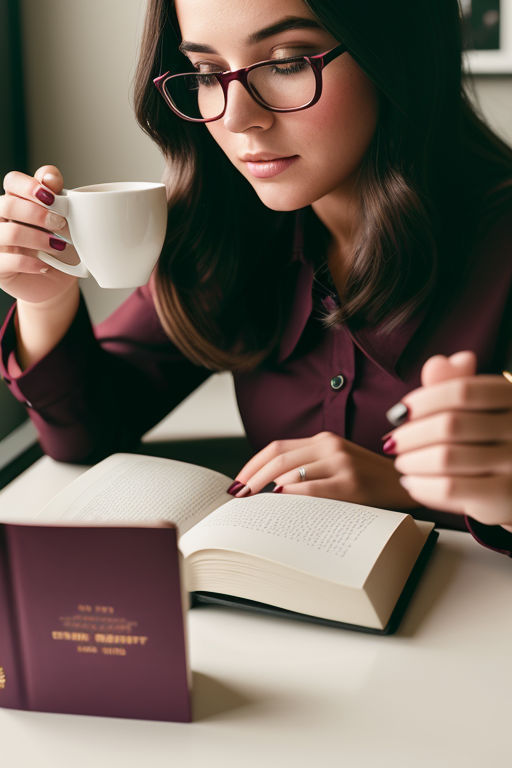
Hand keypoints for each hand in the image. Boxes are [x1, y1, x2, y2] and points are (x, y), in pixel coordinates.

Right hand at [0, 165, 79, 303]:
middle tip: (60, 223)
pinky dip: (31, 263)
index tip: (52, 197)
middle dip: (37, 214)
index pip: (12, 181)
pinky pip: (7, 261)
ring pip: (9, 233)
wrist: (57, 282)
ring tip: (57, 246)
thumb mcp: (63, 221)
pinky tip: (45, 266)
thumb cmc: (58, 249)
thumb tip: (49, 176)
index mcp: (16, 202)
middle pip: (6, 205)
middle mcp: (1, 220)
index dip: (30, 186)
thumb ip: (56, 196)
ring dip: (38, 239)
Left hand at [229, 431, 417, 509]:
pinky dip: (290, 496)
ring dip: (266, 490)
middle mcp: (331, 446)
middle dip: (251, 479)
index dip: (251, 464)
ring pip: (290, 473)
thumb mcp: (338, 462)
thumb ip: (309, 465)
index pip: (276, 448)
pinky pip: (310, 489)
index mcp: (324, 439)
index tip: (237, 481)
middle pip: (277, 460)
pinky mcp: (351, 484)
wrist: (409, 484)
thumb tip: (269, 485)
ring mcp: (341, 464)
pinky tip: (279, 503)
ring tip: (254, 505)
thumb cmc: (370, 479)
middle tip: (238, 496)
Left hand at [387, 351, 511, 530]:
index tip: (399, 413)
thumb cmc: (487, 440)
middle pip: (449, 425)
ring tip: (402, 463)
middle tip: (393, 442)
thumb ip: (453, 383)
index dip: (422, 401)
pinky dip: (421, 485)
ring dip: (411, 461)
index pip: (461, 391)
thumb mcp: (473, 407)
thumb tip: (437, 363)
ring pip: (445, 459)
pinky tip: (412, 483)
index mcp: (510, 397)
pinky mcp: (503, 497)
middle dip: (410, 435)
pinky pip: (449, 489)